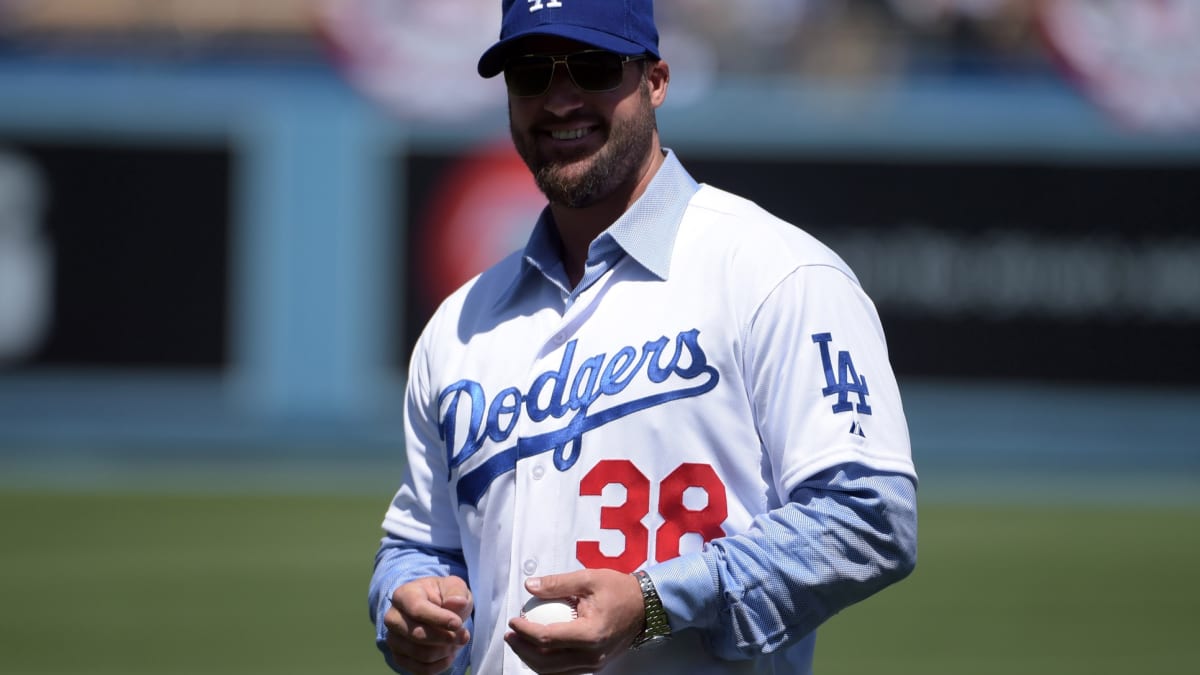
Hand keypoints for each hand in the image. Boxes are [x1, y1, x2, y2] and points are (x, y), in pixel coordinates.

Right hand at [383, 575, 472, 673]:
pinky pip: (421, 669)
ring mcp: (393, 639)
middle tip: (464, 635)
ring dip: (446, 651)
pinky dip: (440, 664)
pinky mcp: (399, 657)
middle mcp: (393, 618)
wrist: (434, 610)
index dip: (439, 619)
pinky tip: (450, 654)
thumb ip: (456, 592)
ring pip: (421, 654)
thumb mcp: (453, 587)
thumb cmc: (443, 596)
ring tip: (458, 642)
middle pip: (418, 635)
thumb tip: (457, 603)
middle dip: (446, 637)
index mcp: (404, 595)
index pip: (417, 609)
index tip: (458, 624)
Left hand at [505, 569, 644, 673]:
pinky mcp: (595, 665)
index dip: (525, 631)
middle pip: (546, 661)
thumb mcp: (588, 579)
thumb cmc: (619, 590)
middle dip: (523, 649)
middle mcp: (592, 655)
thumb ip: (557, 583)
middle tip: (510, 634)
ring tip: (519, 642)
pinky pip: (564, 670)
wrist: (646, 606)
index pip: (548, 638)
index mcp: (591, 634)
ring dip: (532, 658)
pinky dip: (547, 662)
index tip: (513, 620)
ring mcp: (594, 663)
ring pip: (553, 670)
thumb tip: (530, 586)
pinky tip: (537, 650)